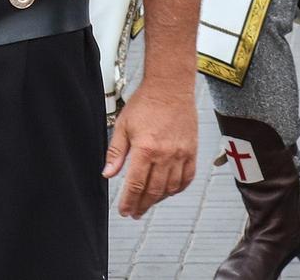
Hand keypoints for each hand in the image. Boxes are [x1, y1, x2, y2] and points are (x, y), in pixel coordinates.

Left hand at [104, 78, 196, 218]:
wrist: (170, 87)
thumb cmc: (146, 103)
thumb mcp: (123, 125)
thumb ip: (116, 153)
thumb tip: (108, 174)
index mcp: (145, 149)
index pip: (135, 185)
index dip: (129, 201)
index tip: (124, 210)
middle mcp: (165, 155)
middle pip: (153, 191)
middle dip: (142, 205)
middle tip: (135, 213)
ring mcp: (181, 154)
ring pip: (171, 188)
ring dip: (159, 200)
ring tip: (148, 204)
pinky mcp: (192, 151)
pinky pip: (187, 178)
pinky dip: (177, 189)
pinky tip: (169, 191)